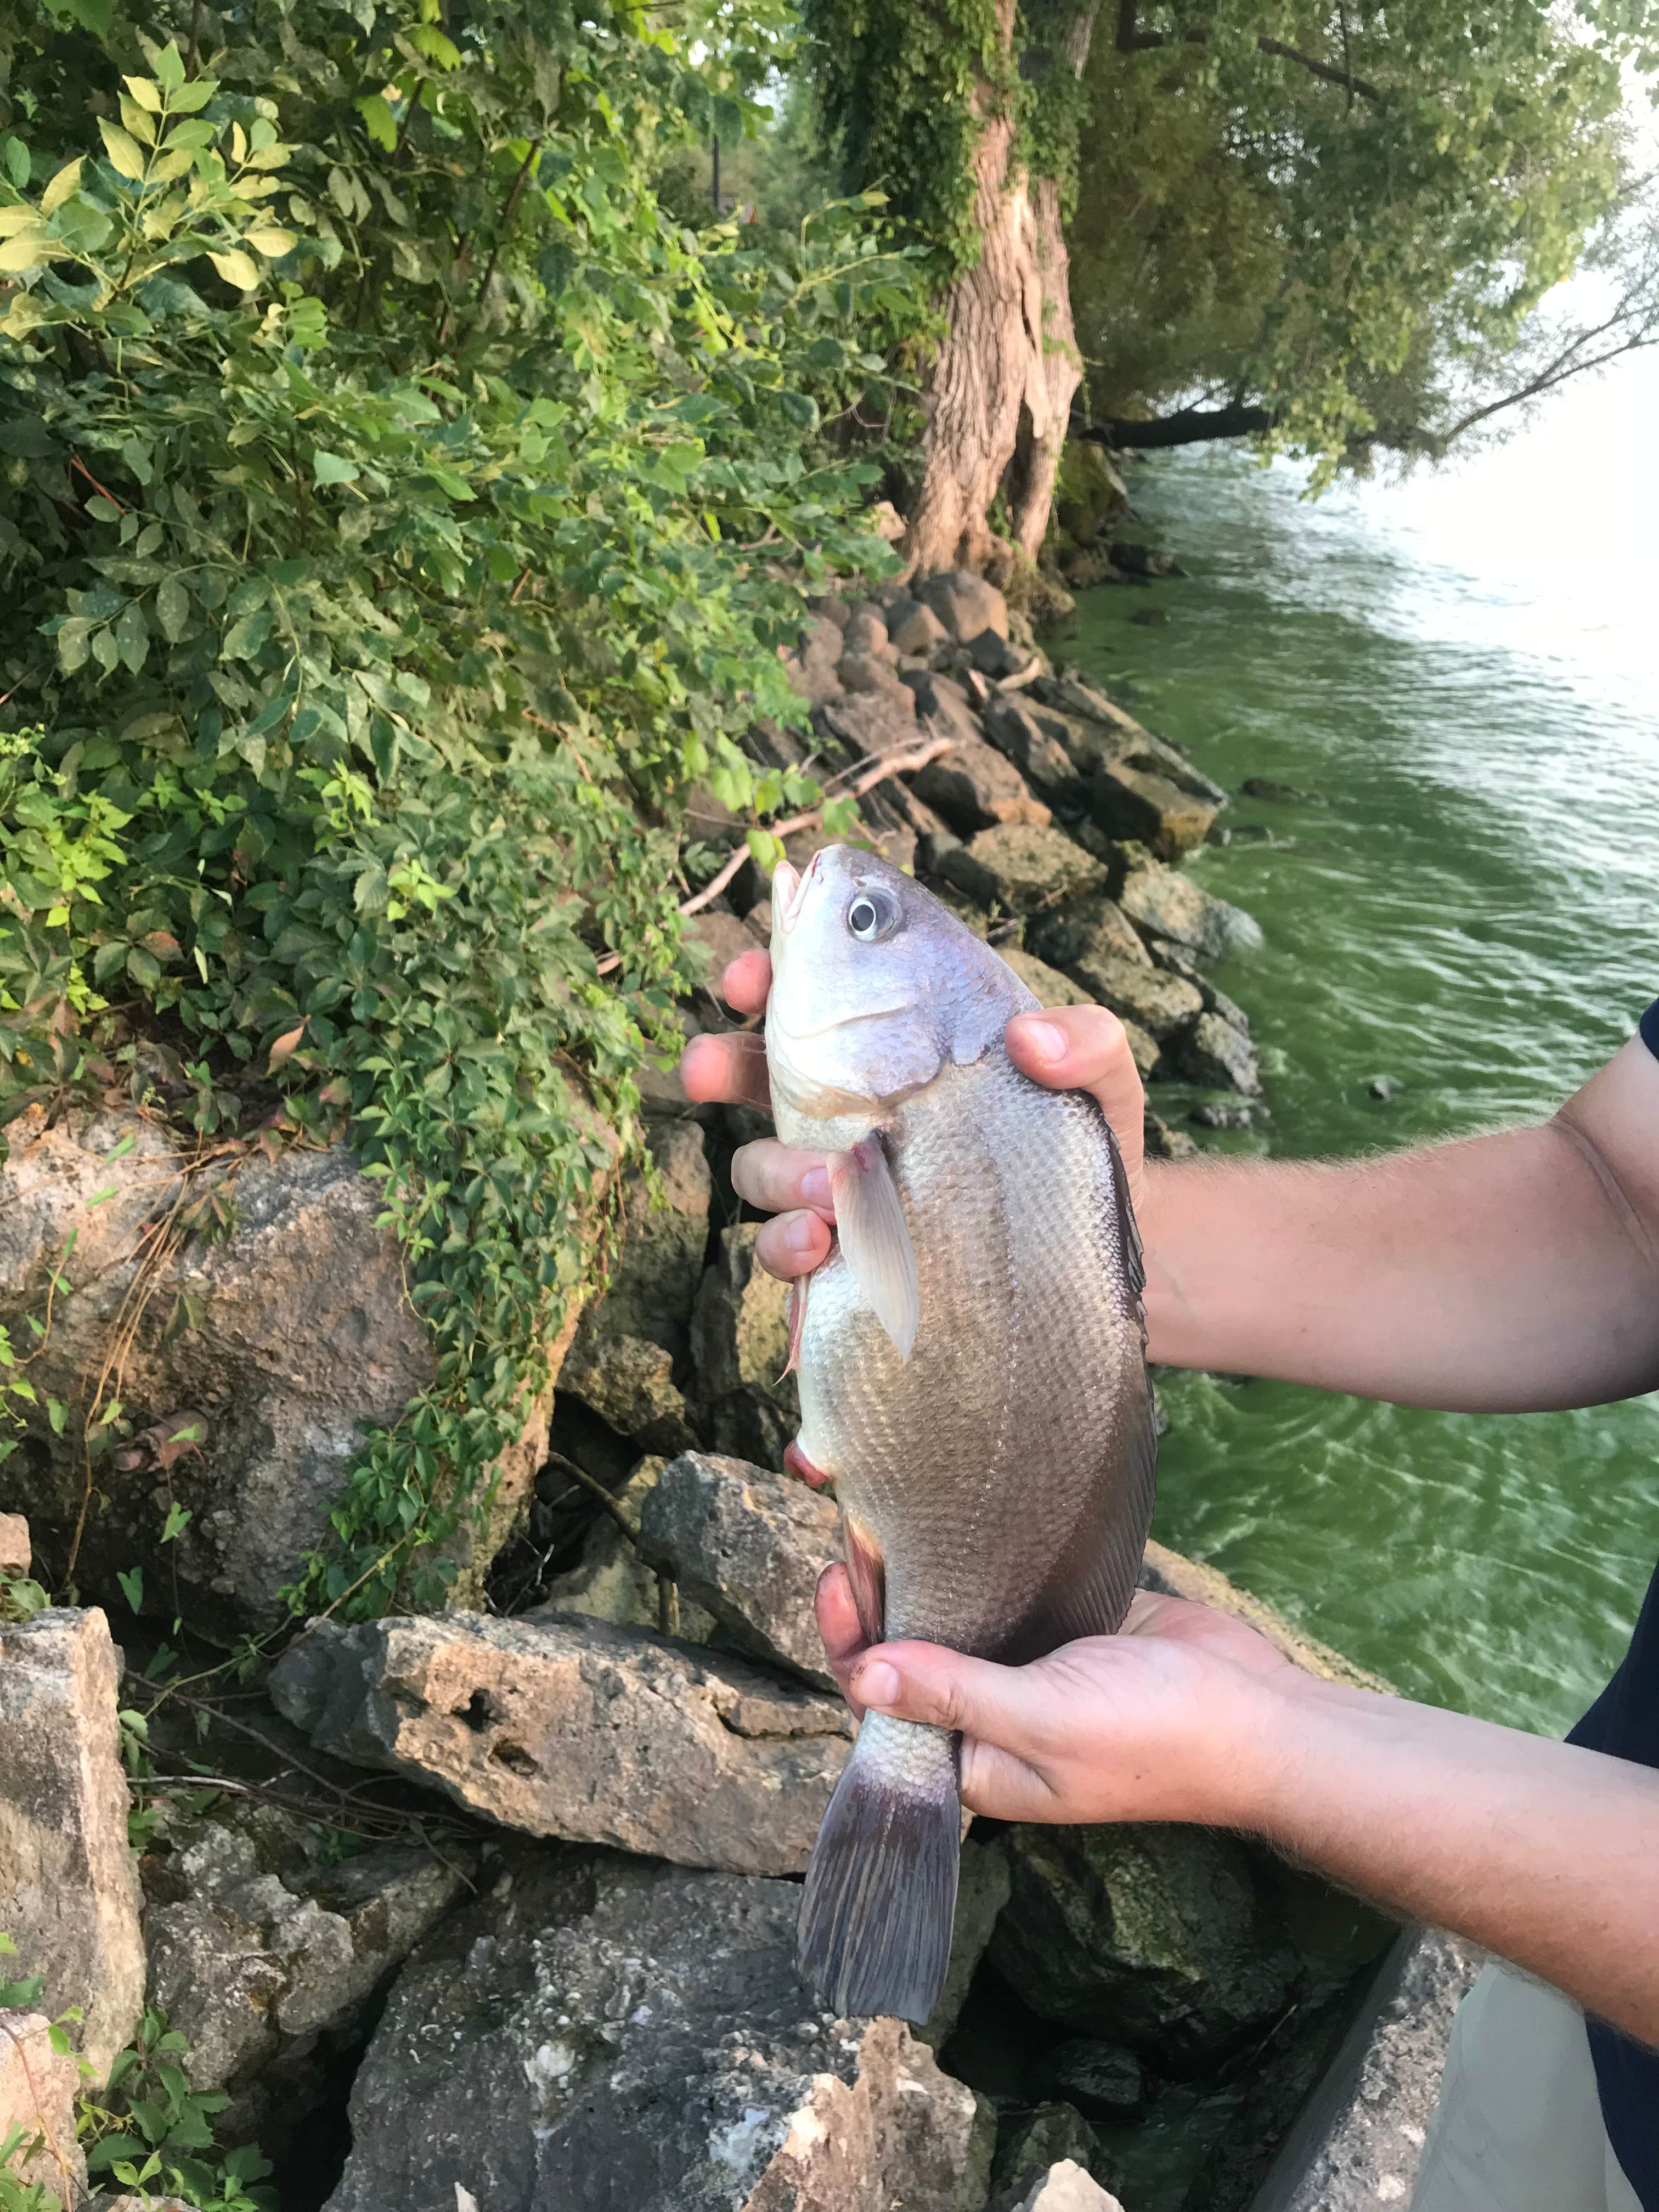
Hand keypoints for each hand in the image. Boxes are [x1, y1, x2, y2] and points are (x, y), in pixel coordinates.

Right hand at [679, 948, 1148, 1281]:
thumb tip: (1032, 1037)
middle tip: (707, 1071)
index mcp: (901, 1051)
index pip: (820, 997)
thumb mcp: (1105, 1087)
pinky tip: (822, 1246)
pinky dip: (787, 1247)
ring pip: (761, 1167)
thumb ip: (1089, 1042)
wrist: (1092, 1269)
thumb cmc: (1082, 1156)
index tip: (749, 978)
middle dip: (722, 1063)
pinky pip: (784, 1250)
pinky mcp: (844, 1259)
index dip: (769, 976)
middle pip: (759, 1073)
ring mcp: (843, 1187)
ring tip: (831, 1190)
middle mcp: (857, 1111)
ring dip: (775, 1173)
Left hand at [813, 1562, 1296, 1826]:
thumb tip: (863, 1675)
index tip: (836, 1581)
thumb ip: (953, 1694)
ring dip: (925, 1578)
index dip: (852, 1646)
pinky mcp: (1068, 1627)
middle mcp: (995, 1719)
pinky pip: (1009, 1593)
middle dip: (880, 1604)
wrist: (1260, 1715)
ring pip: (958, 1621)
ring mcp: (1032, 1670)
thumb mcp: (1041, 1720)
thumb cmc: (1155, 1737)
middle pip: (915, 1657)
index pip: (887, 1704)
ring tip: (886, 1518)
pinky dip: (979, 1564)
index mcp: (977, 1761)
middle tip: (854, 1533)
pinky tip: (949, 1524)